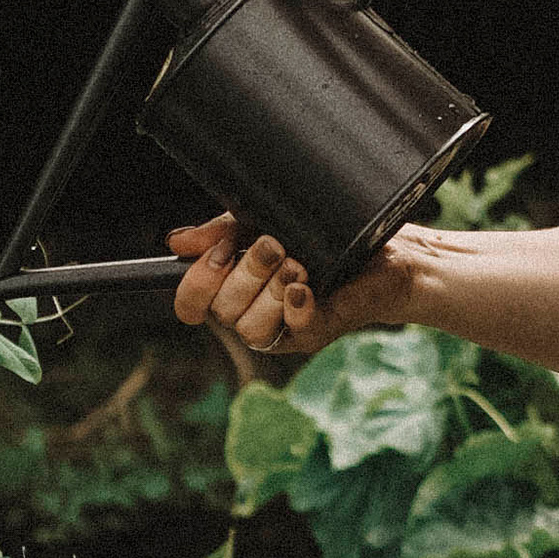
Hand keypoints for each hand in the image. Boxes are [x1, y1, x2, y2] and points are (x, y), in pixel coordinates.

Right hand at [168, 215, 420, 354]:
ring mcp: (281, 329)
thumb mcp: (260, 222)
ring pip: (249, 326)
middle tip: (275, 244)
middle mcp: (252, 312)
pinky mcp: (312, 335)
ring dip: (271, 288)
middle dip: (246, 271)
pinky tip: (306, 286)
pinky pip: (290, 331)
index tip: (217, 255)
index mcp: (234, 287)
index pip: (191, 305)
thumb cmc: (322, 235)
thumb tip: (176, 241)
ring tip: (299, 262)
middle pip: (221, 310)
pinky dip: (295, 305)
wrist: (382, 247)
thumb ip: (220, 233)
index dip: (194, 286)